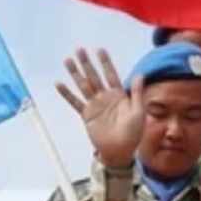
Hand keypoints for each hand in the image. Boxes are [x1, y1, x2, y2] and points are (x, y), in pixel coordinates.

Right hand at [55, 47, 140, 169]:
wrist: (120, 151)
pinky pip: (74, 102)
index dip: (105, 62)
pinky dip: (66, 94)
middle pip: (94, 76)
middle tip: (79, 49)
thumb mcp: (138, 112)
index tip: (100, 50)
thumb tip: (141, 74)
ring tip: (67, 60)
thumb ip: (136, 93)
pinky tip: (59, 84)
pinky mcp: (86, 115)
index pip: (111, 74)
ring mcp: (95, 105)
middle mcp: (105, 97)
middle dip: (87, 63)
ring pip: (83, 85)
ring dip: (75, 73)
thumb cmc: (132, 133)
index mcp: (118, 95)